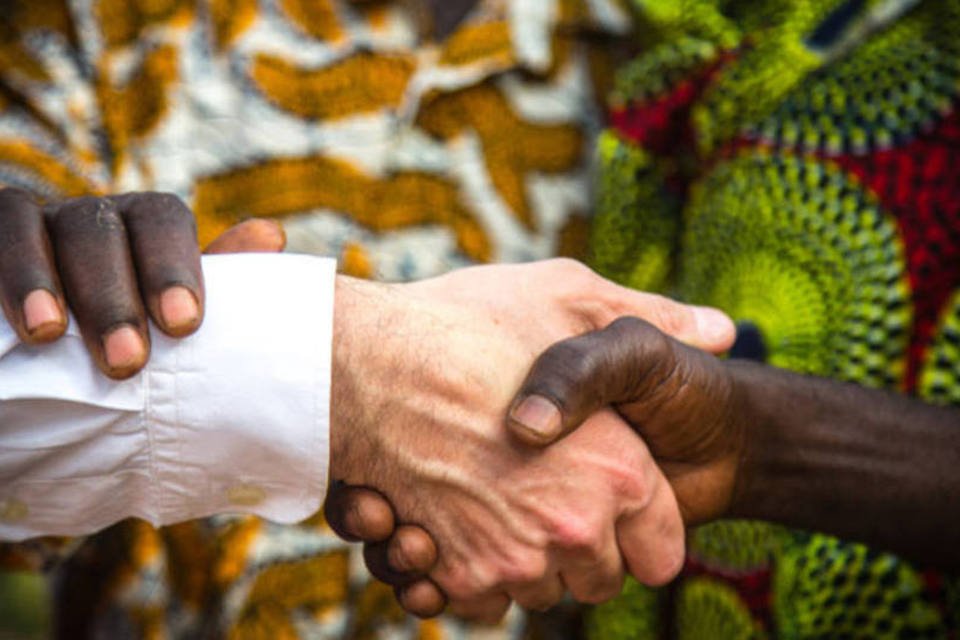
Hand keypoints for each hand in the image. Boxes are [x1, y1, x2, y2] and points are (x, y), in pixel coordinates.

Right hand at [0, 187, 283, 378]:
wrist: (48, 387)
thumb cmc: (124, 350)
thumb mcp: (167, 325)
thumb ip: (218, 287)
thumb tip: (270, 236)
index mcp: (138, 229)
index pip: (162, 220)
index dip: (173, 265)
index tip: (183, 326)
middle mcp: (79, 218)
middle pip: (95, 229)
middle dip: (111, 293)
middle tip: (127, 362)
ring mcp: (21, 229)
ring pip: (20, 224)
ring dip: (34, 276)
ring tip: (45, 335)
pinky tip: (2, 321)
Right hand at [327, 260, 735, 620]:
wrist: (363, 360)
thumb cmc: (468, 323)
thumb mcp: (572, 294)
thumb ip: (656, 315)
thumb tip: (725, 330)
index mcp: (618, 469)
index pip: (658, 551)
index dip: (637, 531)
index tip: (610, 507)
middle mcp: (574, 525)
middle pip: (595, 582)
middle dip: (576, 549)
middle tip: (541, 496)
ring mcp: (514, 557)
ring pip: (537, 594)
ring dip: (521, 561)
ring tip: (492, 501)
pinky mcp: (456, 574)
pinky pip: (480, 604)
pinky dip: (470, 577)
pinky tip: (455, 524)